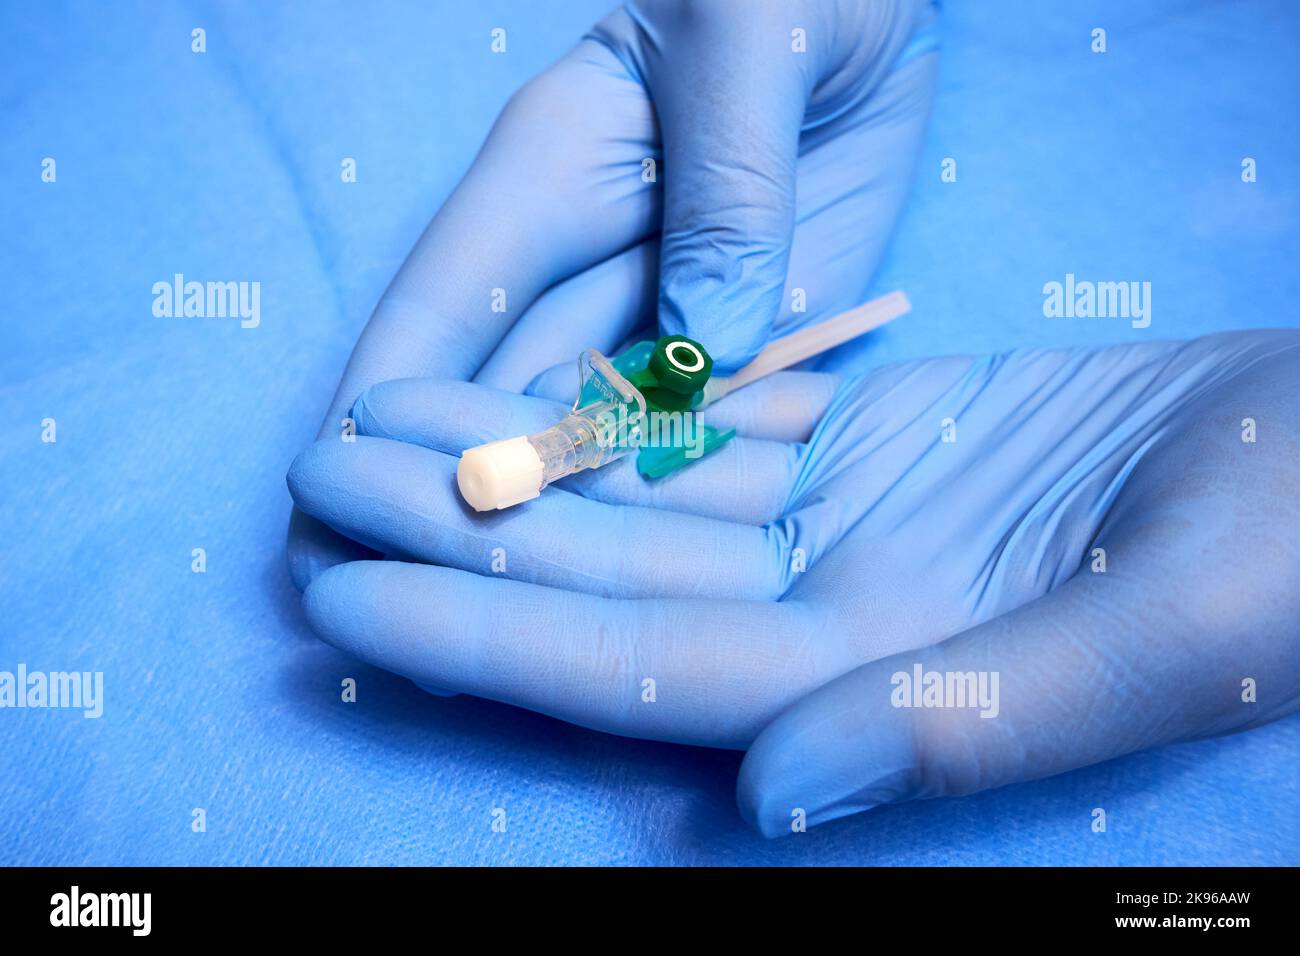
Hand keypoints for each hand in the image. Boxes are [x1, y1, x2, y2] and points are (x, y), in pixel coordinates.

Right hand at [287, 0, 939, 589]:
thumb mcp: (747, 36)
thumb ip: (727, 187)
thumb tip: (707, 340)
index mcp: (545, 179)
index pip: (437, 321)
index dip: (381, 425)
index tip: (337, 523)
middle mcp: (590, 260)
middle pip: (505, 405)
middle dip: (466, 511)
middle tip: (427, 627)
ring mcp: (671, 300)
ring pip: (604, 436)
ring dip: (580, 526)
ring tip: (552, 635)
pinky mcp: (754, 325)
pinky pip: (713, 424)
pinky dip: (696, 491)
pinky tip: (686, 573)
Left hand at [287, 329, 1299, 834]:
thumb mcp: (1179, 630)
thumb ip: (977, 720)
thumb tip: (764, 801)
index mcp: (892, 681)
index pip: (649, 671)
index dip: (492, 637)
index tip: (349, 600)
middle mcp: (843, 618)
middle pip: (613, 582)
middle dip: (461, 540)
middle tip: (313, 492)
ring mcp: (850, 526)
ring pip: (646, 498)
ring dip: (515, 462)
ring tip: (379, 425)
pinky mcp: (874, 445)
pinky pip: (714, 424)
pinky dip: (618, 400)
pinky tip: (525, 376)